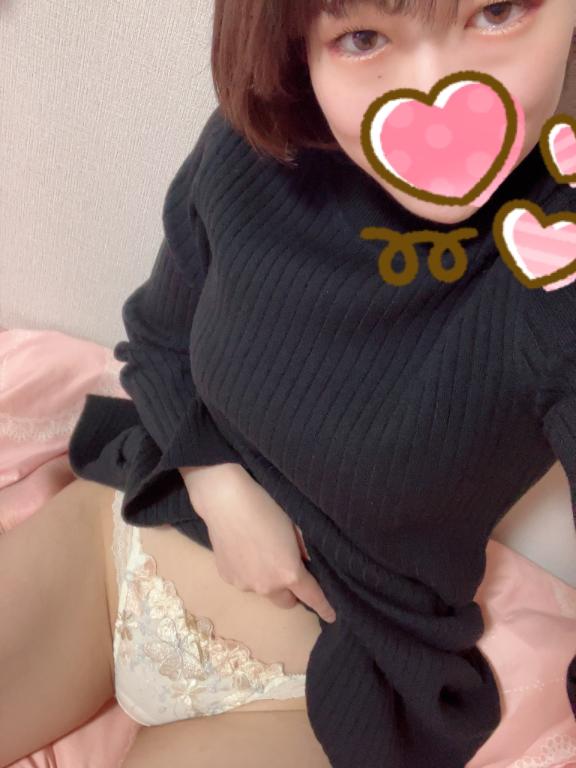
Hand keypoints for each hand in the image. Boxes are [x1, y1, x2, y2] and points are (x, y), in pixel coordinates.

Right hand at [180, 463, 336, 622]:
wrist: (225, 500)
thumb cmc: (266, 507)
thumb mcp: (295, 527)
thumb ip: (304, 552)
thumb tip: (307, 564)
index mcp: (289, 574)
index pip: (312, 597)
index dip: (324, 607)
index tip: (331, 615)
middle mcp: (267, 586)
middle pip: (286, 601)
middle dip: (291, 591)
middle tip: (288, 569)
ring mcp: (244, 584)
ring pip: (263, 591)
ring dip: (267, 580)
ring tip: (260, 552)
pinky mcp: (227, 578)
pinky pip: (245, 581)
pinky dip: (248, 572)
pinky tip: (243, 548)